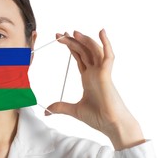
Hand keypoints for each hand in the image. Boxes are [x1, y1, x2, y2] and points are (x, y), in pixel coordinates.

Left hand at [46, 29, 144, 149]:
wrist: (111, 125)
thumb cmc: (98, 117)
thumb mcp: (74, 110)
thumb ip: (60, 107)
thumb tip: (46, 111)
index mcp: (88, 78)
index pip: (79, 57)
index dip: (70, 47)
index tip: (59, 38)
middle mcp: (95, 72)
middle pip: (84, 51)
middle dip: (72, 41)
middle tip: (60, 33)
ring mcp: (102, 72)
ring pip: (94, 50)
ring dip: (85, 40)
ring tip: (73, 32)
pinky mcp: (107, 75)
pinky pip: (108, 55)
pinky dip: (106, 43)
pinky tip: (101, 32)